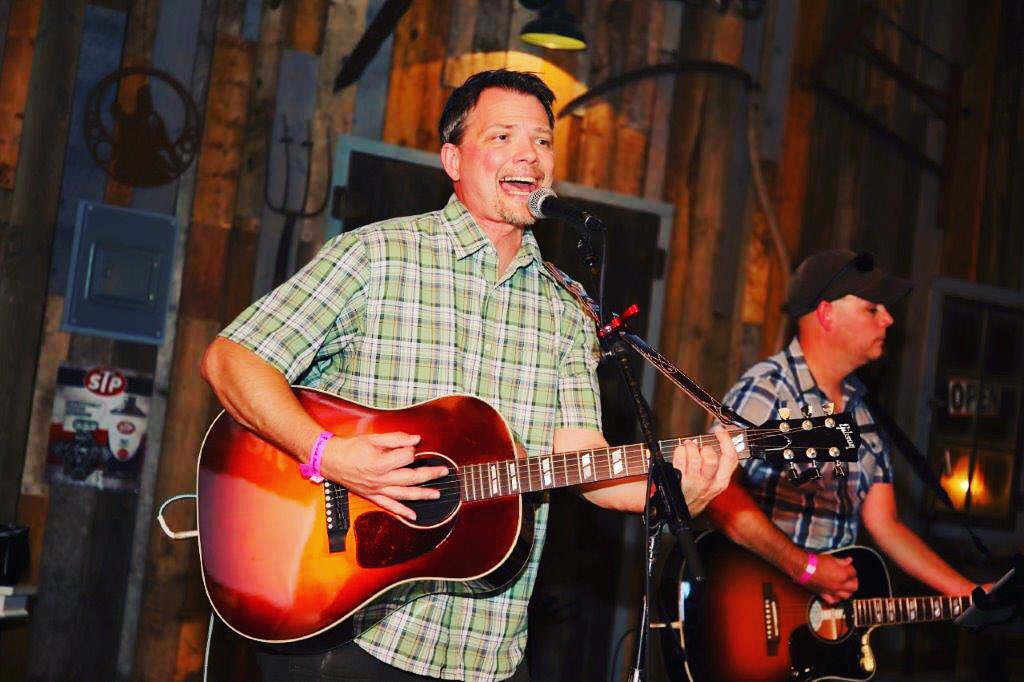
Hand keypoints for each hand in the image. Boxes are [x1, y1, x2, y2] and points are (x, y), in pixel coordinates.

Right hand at [318, 432, 448, 520]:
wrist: (330, 460)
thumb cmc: (350, 447)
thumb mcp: (373, 437)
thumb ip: (396, 438)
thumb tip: (416, 439)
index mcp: (380, 463)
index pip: (406, 457)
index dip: (411, 449)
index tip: (409, 445)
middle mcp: (380, 479)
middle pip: (411, 478)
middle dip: (430, 474)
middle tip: (444, 472)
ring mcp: (376, 490)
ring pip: (404, 494)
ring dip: (422, 495)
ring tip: (437, 494)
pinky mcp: (372, 496)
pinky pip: (389, 506)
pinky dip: (402, 512)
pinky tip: (414, 516)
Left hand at [671, 426, 738, 514]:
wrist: (686, 508)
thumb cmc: (700, 491)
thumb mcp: (716, 480)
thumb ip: (720, 463)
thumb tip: (718, 440)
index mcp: (722, 480)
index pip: (730, 458)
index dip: (726, 441)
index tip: (720, 431)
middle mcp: (709, 482)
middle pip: (711, 458)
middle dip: (705, 447)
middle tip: (701, 446)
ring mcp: (694, 482)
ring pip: (694, 458)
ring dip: (690, 447)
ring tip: (689, 447)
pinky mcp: (680, 480)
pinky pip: (680, 460)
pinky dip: (679, 451)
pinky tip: (681, 452)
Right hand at [803, 554, 858, 603]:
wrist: (802, 567)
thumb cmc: (814, 562)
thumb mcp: (830, 558)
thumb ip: (841, 561)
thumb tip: (848, 560)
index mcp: (842, 574)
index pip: (853, 572)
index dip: (851, 568)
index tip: (848, 566)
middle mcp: (839, 585)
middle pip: (854, 586)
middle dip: (853, 581)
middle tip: (850, 576)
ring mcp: (832, 591)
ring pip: (846, 596)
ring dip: (847, 591)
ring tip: (845, 586)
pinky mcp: (824, 594)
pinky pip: (833, 601)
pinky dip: (836, 598)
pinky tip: (835, 594)